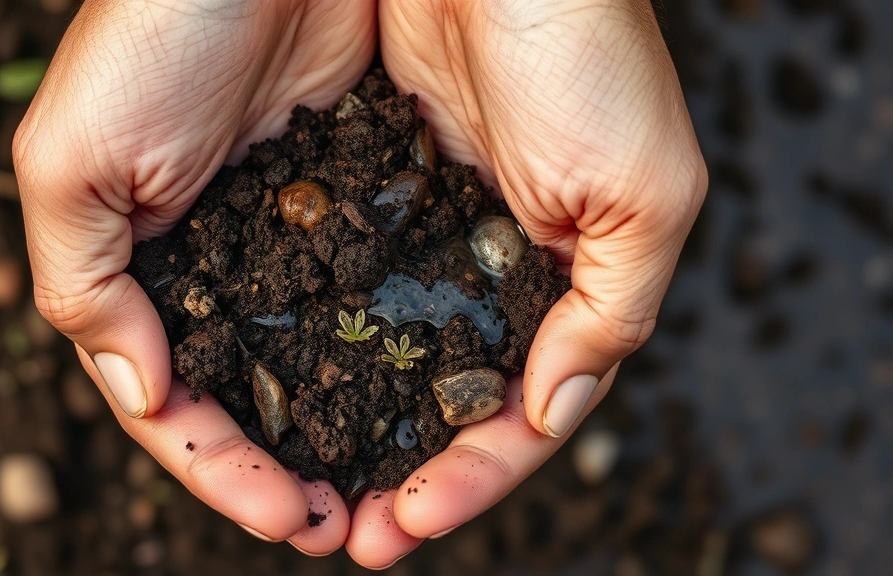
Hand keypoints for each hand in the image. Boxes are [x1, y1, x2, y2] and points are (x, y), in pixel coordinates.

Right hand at [12, 0, 375, 554]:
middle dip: (296, 470)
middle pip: (260, 396)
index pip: (182, 402)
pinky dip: (399, 353)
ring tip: (397, 491)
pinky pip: (383, 296)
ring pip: (325, 360)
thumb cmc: (152, 33)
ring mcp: (300, 238)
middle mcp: (229, 266)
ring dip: (354, 430)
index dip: (229, 470)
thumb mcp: (74, 161)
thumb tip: (141, 389)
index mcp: (154, 273)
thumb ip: (86, 286)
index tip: (292, 518)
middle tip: (347, 527)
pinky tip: (429, 397)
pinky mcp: (366, 200)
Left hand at [345, 0, 706, 566]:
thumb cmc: (587, 54)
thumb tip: (553, 410)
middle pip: (440, 400)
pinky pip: (332, 288)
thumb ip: (610, 315)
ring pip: (382, 357)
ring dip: (347, 425)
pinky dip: (311, 343)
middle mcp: (484, 269)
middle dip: (400, 474)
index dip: (469, 479)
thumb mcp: (643, 193)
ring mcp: (420, 234)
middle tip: (350, 536)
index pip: (517, 412)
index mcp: (557, 285)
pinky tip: (276, 388)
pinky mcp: (359, 188)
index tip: (406, 525)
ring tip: (302, 491)